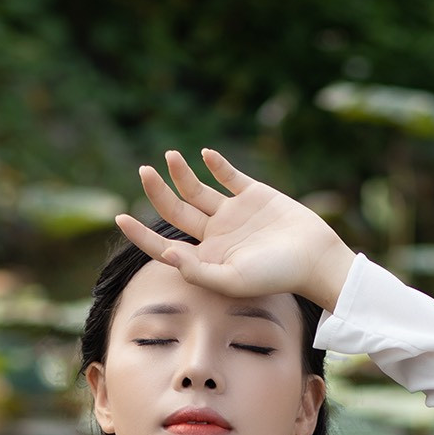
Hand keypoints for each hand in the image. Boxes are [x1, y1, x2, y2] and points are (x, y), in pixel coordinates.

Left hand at [116, 148, 353, 313]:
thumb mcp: (232, 280)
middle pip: (176, 212)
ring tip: (168, 157)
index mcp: (205, 258)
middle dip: (157, 192)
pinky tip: (205, 154)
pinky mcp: (253, 194)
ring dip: (181, 174)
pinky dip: (217, 164)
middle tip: (143, 172)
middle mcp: (214, 235)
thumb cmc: (275, 276)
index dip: (141, 234)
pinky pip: (229, 176)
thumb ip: (198, 271)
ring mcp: (232, 214)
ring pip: (197, 190)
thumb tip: (166, 253)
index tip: (119, 217)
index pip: (163, 246)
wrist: (314, 258)